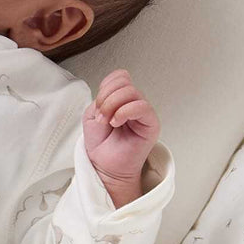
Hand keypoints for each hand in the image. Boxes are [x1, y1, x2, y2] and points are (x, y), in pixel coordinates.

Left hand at [81, 69, 159, 196]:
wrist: (106, 166)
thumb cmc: (101, 144)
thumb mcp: (92, 116)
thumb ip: (100, 100)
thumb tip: (110, 95)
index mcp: (121, 98)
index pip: (119, 77)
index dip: (105, 87)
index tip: (97, 107)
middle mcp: (134, 102)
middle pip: (124, 82)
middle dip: (106, 97)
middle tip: (101, 116)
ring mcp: (143, 112)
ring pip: (132, 91)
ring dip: (112, 105)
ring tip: (108, 121)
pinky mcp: (151, 123)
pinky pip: (142, 107)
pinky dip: (125, 111)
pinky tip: (116, 122)